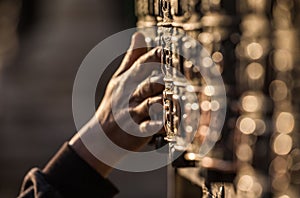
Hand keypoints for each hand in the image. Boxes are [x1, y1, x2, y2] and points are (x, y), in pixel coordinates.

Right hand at [69, 32, 163, 176]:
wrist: (101, 135)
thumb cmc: (113, 104)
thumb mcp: (119, 79)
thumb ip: (132, 58)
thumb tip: (140, 35)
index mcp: (128, 81)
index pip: (141, 65)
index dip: (153, 57)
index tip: (166, 50)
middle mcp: (130, 95)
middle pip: (147, 83)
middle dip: (161, 78)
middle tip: (177, 73)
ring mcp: (132, 113)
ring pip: (149, 104)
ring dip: (162, 101)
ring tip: (175, 98)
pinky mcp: (135, 131)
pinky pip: (146, 128)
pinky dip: (155, 126)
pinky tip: (164, 124)